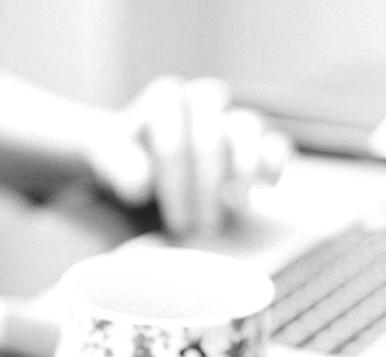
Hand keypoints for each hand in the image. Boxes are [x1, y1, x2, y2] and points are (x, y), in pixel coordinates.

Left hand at [85, 76, 290, 235]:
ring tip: (236, 210)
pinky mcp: (260, 142)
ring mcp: (232, 119)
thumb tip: (141, 185)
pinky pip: (277, 143)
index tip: (162, 212)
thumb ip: (115, 164)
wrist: (151, 170)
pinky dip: (274, 164)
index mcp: (165, 100)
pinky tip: (267, 190)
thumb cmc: (129, 165)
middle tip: (195, 228)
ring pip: (247, 128)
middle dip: (204, 184)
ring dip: (242, 173)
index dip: (169, 172)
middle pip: (210, 132)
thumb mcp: (107, 163)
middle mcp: (202, 102)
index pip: (169, 124)